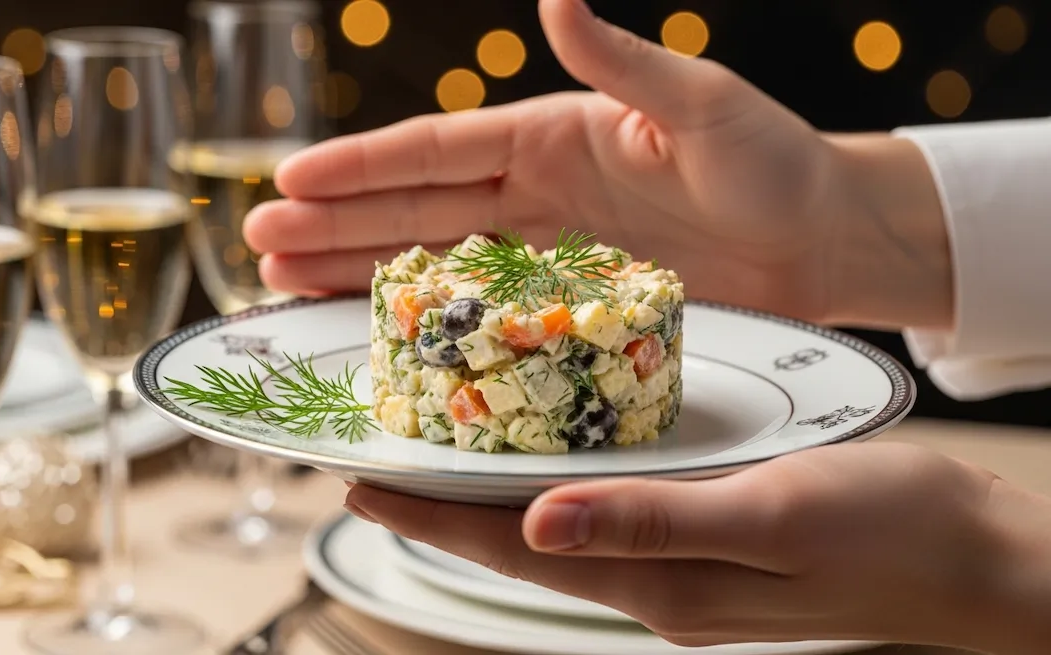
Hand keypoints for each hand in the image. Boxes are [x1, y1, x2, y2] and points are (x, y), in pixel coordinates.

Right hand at [245, 0, 950, 329]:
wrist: (823, 240)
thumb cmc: (776, 164)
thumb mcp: (703, 105)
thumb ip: (623, 63)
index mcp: (550, 134)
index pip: (436, 150)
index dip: (360, 165)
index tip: (289, 178)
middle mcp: (532, 191)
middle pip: (411, 209)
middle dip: (330, 224)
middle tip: (255, 244)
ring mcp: (542, 249)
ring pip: (428, 262)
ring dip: (353, 272)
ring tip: (278, 285)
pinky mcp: (564, 300)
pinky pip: (477, 312)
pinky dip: (422, 319)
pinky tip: (367, 327)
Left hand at [344, 442, 1050, 652]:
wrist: (976, 560)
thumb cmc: (894, 533)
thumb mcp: (772, 516)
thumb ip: (653, 524)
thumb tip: (538, 525)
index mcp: (661, 585)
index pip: (514, 550)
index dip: (431, 518)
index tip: (360, 480)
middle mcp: (658, 587)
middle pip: (520, 546)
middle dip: (441, 512)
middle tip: (375, 466)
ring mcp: (682, 573)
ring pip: (557, 534)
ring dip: (490, 503)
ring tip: (435, 463)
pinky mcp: (708, 547)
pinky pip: (606, 520)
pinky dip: (556, 492)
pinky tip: (545, 468)